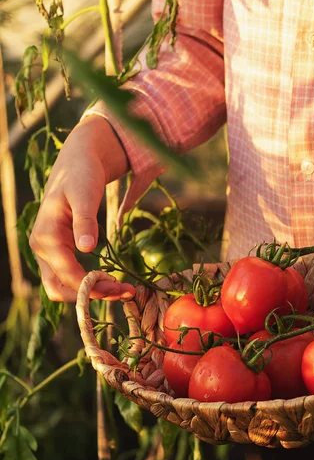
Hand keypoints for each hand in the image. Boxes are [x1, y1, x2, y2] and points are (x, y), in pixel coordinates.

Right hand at [29, 115, 133, 301]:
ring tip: (126, 290)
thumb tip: (86, 248)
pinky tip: (115, 282)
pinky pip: (72, 277)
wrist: (78, 163)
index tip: (120, 287)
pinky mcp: (60, 252)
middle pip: (60, 288)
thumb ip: (85, 220)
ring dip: (93, 293)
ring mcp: (49, 252)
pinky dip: (92, 284)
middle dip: (91, 296)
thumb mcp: (85, 194)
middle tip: (125, 292)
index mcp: (45, 235)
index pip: (66, 274)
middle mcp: (42, 248)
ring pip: (65, 286)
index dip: (92, 286)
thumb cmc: (82, 175)